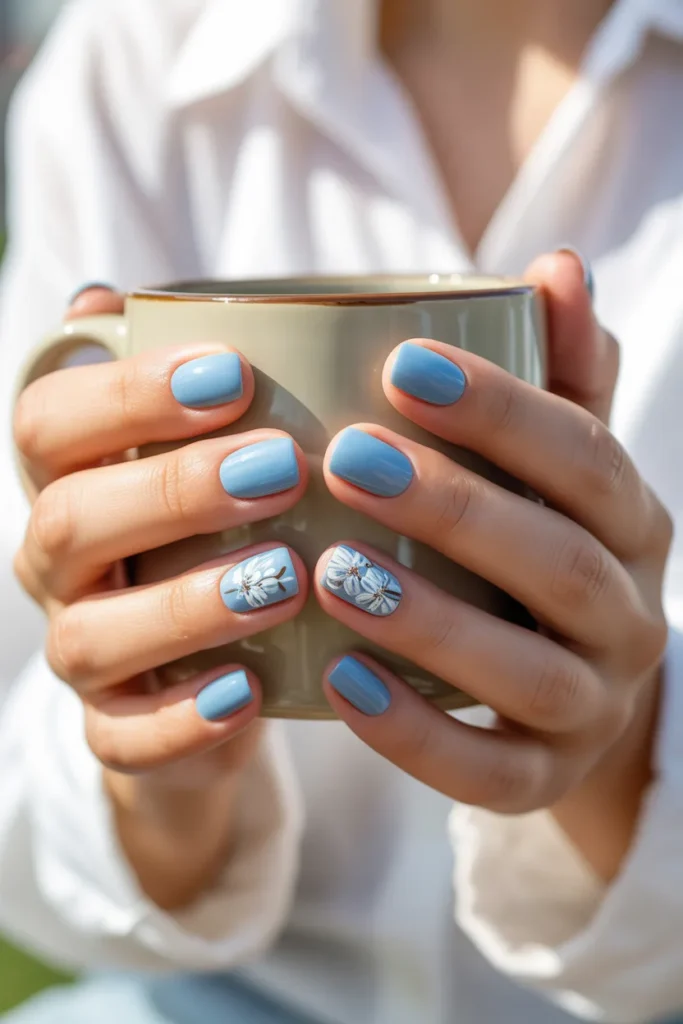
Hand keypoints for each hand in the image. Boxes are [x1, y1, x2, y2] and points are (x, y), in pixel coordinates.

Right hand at [13, 286, 307, 905]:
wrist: (213, 661)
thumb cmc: (213, 528)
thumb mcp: (200, 449)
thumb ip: (173, 382)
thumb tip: (104, 296)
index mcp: (71, 479)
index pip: (50, 421)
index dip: (128, 395)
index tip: (235, 374)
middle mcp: (60, 565)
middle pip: (71, 521)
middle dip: (172, 489)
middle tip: (281, 466)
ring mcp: (82, 653)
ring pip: (94, 637)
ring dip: (188, 604)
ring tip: (287, 577)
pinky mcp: (118, 731)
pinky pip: (126, 739)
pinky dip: (184, 720)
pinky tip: (252, 691)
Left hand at [317, 252, 670, 873]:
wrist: (574, 691)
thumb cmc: (543, 548)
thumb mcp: (563, 466)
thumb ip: (563, 374)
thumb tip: (558, 264)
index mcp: (634, 525)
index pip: (587, 457)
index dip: (504, 410)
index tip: (400, 364)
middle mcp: (630, 616)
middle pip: (560, 561)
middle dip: (458, 507)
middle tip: (346, 459)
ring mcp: (592, 707)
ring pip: (528, 672)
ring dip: (432, 621)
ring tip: (333, 572)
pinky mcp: (542, 779)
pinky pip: (489, 774)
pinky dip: (416, 734)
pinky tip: (337, 681)